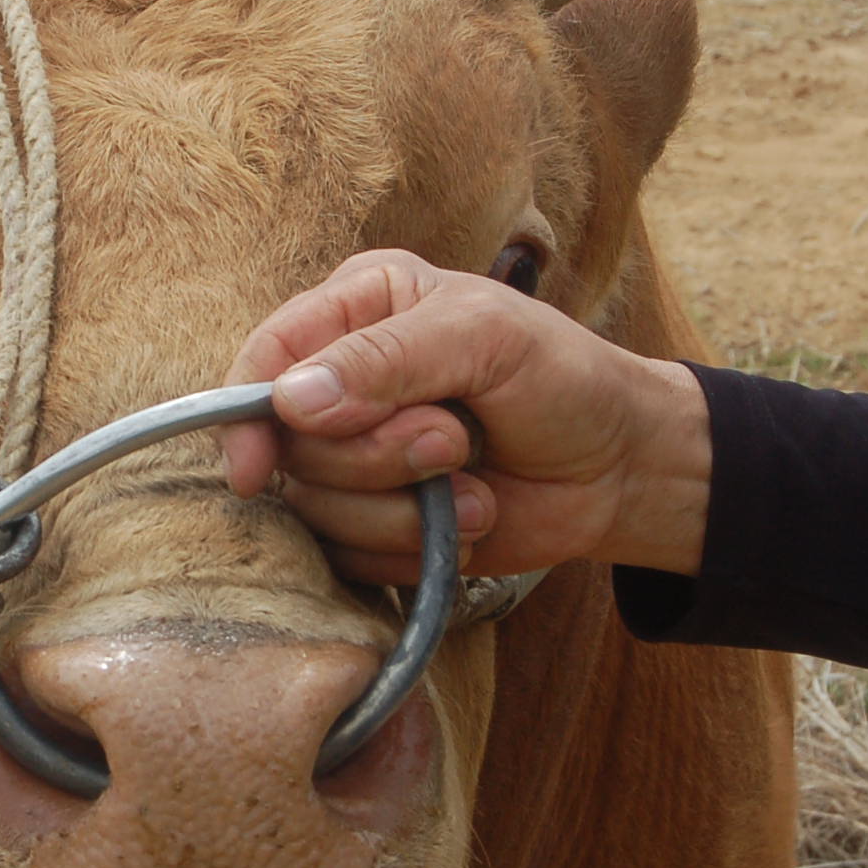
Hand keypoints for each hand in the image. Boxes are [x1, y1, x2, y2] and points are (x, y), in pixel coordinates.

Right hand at [219, 250, 712, 583]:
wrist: (620, 466)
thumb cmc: (561, 378)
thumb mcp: (485, 339)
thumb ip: (388, 358)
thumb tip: (289, 401)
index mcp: (357, 309)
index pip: (265, 358)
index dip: (246, 414)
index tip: (258, 466)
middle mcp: (343, 382)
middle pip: (292, 445)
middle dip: (375, 457)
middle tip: (452, 440)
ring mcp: (358, 459)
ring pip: (318, 509)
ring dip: (402, 510)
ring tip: (472, 482)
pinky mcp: (377, 525)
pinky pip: (353, 558)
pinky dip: (414, 547)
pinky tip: (470, 517)